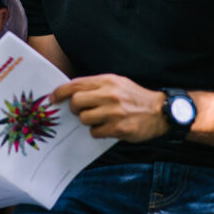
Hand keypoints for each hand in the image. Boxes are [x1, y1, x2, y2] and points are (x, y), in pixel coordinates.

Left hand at [51, 74, 167, 141]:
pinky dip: (98, 132)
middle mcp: (110, 95)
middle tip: (82, 111)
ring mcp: (114, 112)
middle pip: (75, 102)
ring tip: (100, 119)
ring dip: (88, 121)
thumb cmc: (134, 97)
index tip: (52, 99)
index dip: (59, 92)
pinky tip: (108, 127)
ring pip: (84, 119)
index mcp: (107, 81)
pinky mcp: (118, 128)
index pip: (75, 85)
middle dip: (74, 109)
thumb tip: (69, 92)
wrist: (161, 111)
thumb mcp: (117, 83)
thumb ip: (95, 86)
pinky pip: (95, 132)